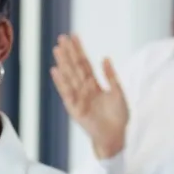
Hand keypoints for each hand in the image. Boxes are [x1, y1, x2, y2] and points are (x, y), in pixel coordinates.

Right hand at [50, 34, 128, 159]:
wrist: (116, 137)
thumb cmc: (118, 118)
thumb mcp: (118, 93)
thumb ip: (111, 77)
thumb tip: (105, 58)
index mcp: (95, 85)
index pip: (85, 63)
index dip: (79, 50)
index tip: (74, 36)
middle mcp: (84, 90)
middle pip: (75, 67)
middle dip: (69, 52)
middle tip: (61, 37)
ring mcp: (79, 98)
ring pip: (70, 77)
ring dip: (63, 63)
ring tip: (57, 49)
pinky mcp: (75, 109)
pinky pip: (67, 93)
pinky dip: (61, 82)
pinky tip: (55, 70)